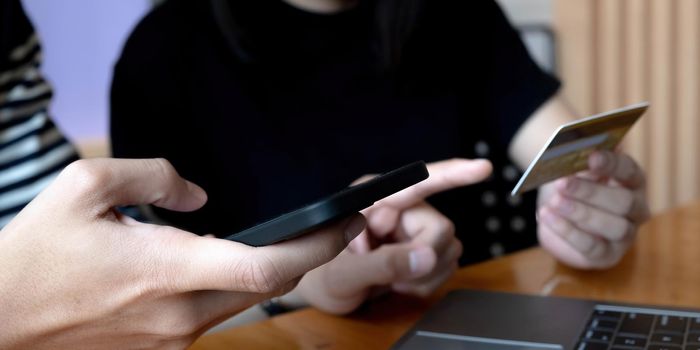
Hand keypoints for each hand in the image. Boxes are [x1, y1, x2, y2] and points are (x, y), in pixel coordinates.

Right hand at [0, 158, 364, 349]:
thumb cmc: (35, 254)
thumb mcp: (84, 185)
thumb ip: (154, 176)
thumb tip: (198, 194)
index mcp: (165, 269)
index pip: (265, 266)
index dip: (318, 245)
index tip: (345, 221)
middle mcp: (179, 314)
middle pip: (270, 286)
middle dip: (311, 255)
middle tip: (334, 223)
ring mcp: (173, 339)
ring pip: (245, 301)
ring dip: (274, 271)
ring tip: (292, 237)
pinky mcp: (163, 349)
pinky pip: (215, 315)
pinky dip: (234, 287)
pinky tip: (231, 264)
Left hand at [296, 159, 491, 313]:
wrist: (322, 292)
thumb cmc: (321, 276)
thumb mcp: (343, 273)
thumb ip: (382, 264)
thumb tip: (427, 257)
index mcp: (373, 198)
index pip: (417, 183)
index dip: (451, 174)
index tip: (481, 167)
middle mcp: (398, 206)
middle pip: (441, 229)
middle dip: (420, 259)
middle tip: (386, 272)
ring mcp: (413, 227)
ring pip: (449, 249)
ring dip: (421, 274)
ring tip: (386, 277)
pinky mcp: (422, 247)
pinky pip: (447, 264)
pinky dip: (424, 282)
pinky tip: (398, 282)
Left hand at [537, 151, 649, 268]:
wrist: (556, 216)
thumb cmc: (570, 187)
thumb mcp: (574, 171)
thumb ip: (581, 160)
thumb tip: (584, 145)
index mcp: (632, 181)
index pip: (629, 171)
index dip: (611, 164)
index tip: (591, 157)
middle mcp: (636, 209)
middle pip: (623, 201)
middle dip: (590, 192)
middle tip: (562, 183)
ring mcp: (625, 235)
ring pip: (613, 226)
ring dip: (580, 213)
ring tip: (554, 201)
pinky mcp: (607, 255)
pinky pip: (592, 247)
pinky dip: (568, 231)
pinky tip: (547, 216)